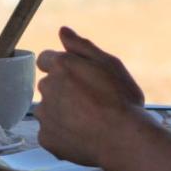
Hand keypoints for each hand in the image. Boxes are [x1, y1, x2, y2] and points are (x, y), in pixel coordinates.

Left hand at [35, 27, 155, 167]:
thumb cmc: (121, 100)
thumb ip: (81, 46)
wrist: (125, 139)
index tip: (78, 78)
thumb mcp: (108, 64)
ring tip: (88, 120)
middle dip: (63, 90)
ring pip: (48, 109)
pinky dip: (62, 134)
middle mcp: (47, 87)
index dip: (63, 68)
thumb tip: (62, 31)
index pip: (45, 59)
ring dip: (61, 112)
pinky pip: (50, 133)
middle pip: (48, 85)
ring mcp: (45, 114)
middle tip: (90, 101)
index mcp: (61, 65)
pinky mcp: (46, 138)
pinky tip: (82, 135)